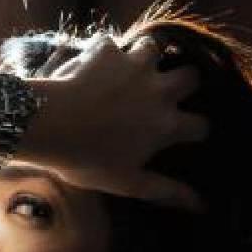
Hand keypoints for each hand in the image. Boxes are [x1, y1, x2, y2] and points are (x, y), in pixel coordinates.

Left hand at [30, 32, 209, 210]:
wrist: (49, 125)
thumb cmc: (89, 161)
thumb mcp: (129, 183)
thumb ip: (167, 191)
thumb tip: (202, 207)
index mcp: (166, 124)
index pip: (201, 125)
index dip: (196, 131)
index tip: (186, 136)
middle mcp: (158, 89)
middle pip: (191, 76)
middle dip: (184, 82)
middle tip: (165, 93)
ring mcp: (134, 64)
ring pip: (155, 47)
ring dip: (146, 58)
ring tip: (130, 72)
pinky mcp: (107, 49)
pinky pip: (111, 44)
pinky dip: (104, 55)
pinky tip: (91, 68)